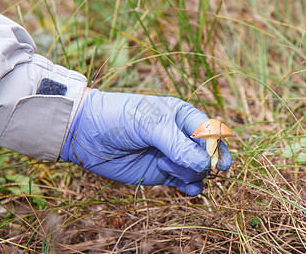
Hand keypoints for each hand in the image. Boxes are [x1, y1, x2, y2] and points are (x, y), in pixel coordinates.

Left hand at [60, 89, 231, 195]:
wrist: (87, 134)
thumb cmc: (119, 118)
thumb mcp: (149, 125)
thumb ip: (177, 145)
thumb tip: (204, 166)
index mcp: (181, 115)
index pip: (210, 130)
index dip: (218, 146)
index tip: (218, 162)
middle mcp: (180, 135)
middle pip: (207, 153)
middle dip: (204, 162)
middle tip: (195, 168)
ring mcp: (172, 155)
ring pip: (197, 170)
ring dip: (190, 174)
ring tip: (165, 167)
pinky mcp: (162, 173)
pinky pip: (185, 183)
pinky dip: (190, 188)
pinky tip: (187, 191)